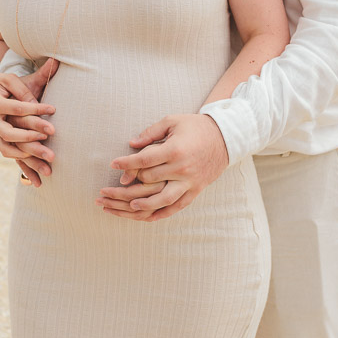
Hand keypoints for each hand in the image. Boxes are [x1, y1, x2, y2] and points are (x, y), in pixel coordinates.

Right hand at [0, 59, 58, 186]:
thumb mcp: (9, 80)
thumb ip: (25, 91)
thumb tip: (41, 104)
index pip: (18, 109)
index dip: (36, 109)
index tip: (54, 109)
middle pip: (10, 135)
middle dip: (31, 140)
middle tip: (50, 144)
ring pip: (7, 149)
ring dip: (27, 159)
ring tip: (47, 167)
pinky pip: (7, 153)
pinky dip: (21, 163)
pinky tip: (35, 174)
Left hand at [104, 114, 228, 220]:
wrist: (225, 138)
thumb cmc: (195, 127)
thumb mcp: (172, 121)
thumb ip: (151, 132)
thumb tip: (131, 144)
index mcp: (175, 150)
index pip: (144, 160)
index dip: (126, 162)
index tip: (113, 163)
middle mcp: (182, 169)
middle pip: (150, 180)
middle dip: (131, 182)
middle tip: (116, 184)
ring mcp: (189, 182)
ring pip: (162, 200)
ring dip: (143, 204)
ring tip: (129, 205)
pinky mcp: (195, 191)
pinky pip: (177, 207)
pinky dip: (162, 213)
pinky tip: (148, 216)